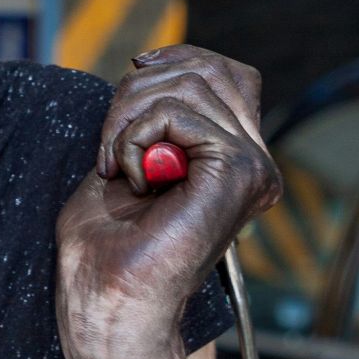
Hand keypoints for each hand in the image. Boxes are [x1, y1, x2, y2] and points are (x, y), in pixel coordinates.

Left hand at [56, 45, 281, 349]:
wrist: (108, 299)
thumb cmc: (104, 245)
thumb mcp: (127, 157)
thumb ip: (153, 115)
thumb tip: (155, 66)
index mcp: (233, 160)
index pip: (226, 72)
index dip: (176, 60)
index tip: (133, 75)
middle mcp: (253, 162)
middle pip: (207, 69)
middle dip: (138, 90)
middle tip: (109, 145)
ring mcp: (252, 166)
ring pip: (189, 84)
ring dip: (128, 117)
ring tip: (116, 165)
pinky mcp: (239, 170)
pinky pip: (176, 112)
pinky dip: (133, 136)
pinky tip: (129, 178)